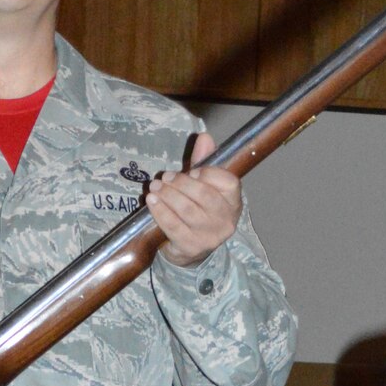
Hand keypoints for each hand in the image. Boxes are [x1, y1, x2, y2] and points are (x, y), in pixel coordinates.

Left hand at [146, 132, 240, 266]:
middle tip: (165, 177)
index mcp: (234, 201)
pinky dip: (160, 211)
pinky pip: (173, 226)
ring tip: (155, 186)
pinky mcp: (192, 247)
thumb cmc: (198, 209)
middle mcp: (226, 220)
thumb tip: (204, 137)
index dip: (209, 174)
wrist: (190, 247)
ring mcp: (210, 237)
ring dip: (168, 196)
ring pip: (187, 211)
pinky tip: (152, 201)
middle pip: (205, 196)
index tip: (193, 171)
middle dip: (182, 183)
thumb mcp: (203, 184)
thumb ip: (203, 161)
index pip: (229, 183)